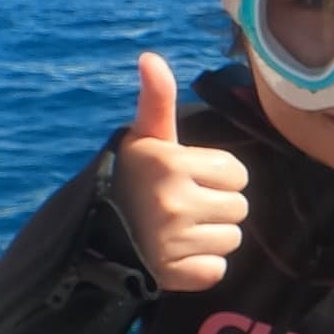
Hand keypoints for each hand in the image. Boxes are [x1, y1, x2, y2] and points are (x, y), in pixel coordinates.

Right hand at [111, 52, 249, 291]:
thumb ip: (157, 99)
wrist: (93, 234)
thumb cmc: (130, 178)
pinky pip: (216, 271)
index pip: (237, 173)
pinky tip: (177, 256)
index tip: (187, 178)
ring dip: (211, 237)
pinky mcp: (175, 275)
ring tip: (178, 230)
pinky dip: (201, 268)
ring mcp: (174, 241)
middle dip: (217, 206)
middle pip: (240, 208)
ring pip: (232, 239)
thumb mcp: (144, 137)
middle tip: (182, 206)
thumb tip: (151, 58)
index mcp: (172, 163)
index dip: (217, 176)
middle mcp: (174, 202)